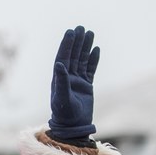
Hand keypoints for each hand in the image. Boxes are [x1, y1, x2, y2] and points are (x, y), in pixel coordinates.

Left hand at [47, 25, 99, 141]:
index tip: (71, 32)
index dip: (67, 44)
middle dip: (76, 42)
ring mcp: (77, 81)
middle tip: (81, 28)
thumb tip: (59, 64)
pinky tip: (96, 49)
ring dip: (85, 47)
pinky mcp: (86, 86)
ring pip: (82, 60)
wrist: (73, 126)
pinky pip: (90, 69)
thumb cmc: (64, 113)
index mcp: (59, 78)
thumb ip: (61, 80)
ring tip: (90, 33)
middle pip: (73, 55)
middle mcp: (67, 77)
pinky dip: (93, 59)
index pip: (63, 57)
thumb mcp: (62, 97)